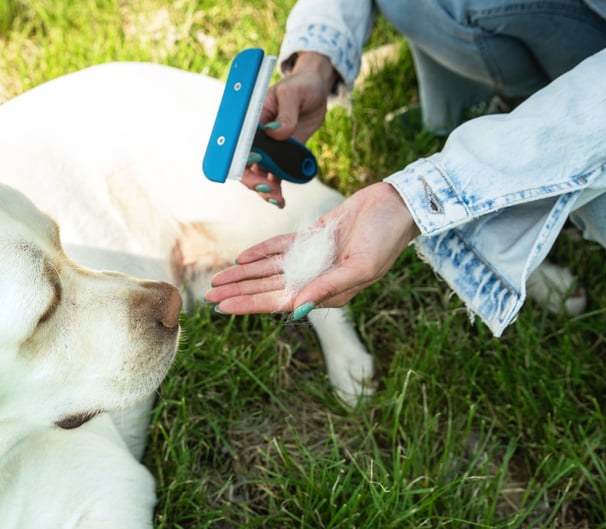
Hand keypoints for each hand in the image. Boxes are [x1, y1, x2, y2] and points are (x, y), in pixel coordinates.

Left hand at [205, 182, 419, 316]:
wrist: (397, 205)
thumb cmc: (385, 238)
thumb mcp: (360, 266)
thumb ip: (328, 287)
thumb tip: (297, 308)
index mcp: (327, 291)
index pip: (279, 301)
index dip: (249, 304)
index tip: (223, 307)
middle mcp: (315, 277)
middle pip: (267, 287)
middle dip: (238, 291)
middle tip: (209, 296)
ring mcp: (313, 258)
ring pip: (269, 269)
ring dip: (243, 274)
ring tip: (218, 280)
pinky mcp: (312, 238)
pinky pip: (280, 248)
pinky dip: (261, 253)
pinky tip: (242, 258)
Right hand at [242, 52, 338, 207]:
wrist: (316, 91)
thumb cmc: (301, 86)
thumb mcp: (293, 94)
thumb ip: (286, 114)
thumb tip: (277, 132)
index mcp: (250, 119)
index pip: (238, 141)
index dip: (242, 154)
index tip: (257, 160)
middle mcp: (255, 137)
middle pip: (245, 163)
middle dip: (253, 180)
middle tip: (267, 190)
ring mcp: (268, 148)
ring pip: (259, 174)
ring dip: (265, 190)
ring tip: (277, 200)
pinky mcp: (282, 156)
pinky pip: (275, 176)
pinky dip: (276, 189)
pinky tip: (280, 201)